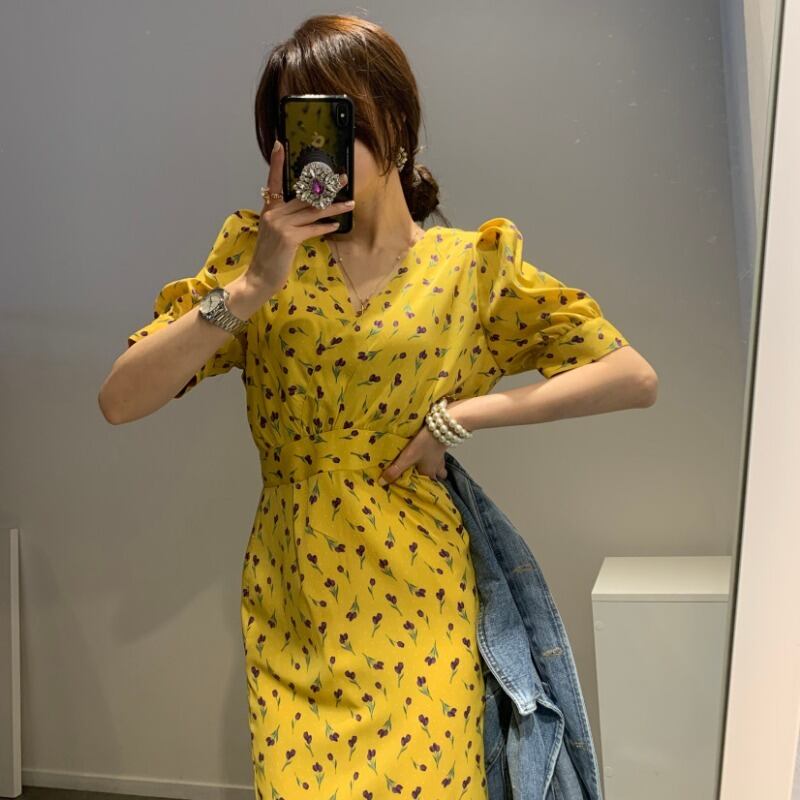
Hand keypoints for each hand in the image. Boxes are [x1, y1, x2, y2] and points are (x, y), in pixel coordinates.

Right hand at [248, 140, 355, 289]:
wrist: (259, 277)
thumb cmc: (270, 257)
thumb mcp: (274, 233)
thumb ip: (287, 220)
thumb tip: (308, 213)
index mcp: (269, 209)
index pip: (273, 181)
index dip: (276, 163)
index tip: (279, 144)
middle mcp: (274, 213)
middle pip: (304, 195)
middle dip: (326, 187)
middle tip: (342, 178)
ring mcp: (281, 225)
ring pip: (312, 212)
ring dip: (334, 208)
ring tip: (350, 204)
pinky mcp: (289, 238)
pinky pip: (312, 229)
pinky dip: (325, 227)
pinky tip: (336, 225)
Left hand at [378, 399, 471, 485]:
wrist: (441, 427)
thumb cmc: (424, 445)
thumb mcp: (407, 457)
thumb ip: (395, 470)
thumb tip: (382, 483)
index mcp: (428, 473)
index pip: (427, 485)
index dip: (422, 487)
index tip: (415, 486)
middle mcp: (436, 467)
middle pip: (436, 476)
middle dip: (431, 477)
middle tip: (421, 476)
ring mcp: (441, 457)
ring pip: (439, 466)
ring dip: (434, 467)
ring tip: (424, 464)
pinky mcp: (441, 447)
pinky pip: (438, 456)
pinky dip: (434, 456)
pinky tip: (427, 452)